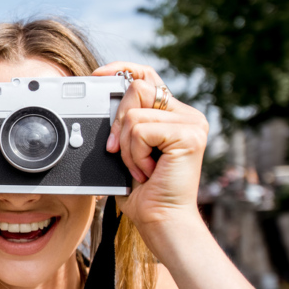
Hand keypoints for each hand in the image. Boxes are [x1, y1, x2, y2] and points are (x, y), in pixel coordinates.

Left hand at [93, 62, 208, 233]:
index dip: (122, 69)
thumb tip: (99, 101)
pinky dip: (135, 154)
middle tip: (116, 150)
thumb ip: (123, 124)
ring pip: (135, 114)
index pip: (146, 76)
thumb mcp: (127, 150)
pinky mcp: (189, 135)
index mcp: (172, 115)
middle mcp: (186, 115)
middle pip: (137, 88)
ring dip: (126, 147)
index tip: (96, 75)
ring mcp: (191, 123)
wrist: (160, 220)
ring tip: (140, 168)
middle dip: (117, 121)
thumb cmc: (142, 192)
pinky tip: (148, 171)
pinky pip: (141, 130)